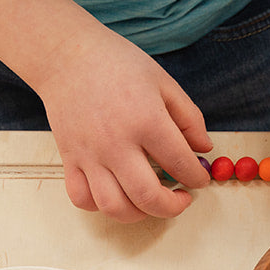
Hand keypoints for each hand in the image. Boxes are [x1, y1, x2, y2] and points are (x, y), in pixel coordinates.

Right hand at [33, 28, 212, 221]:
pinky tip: (116, 193)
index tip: (199, 180)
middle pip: (148, 197)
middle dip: (172, 207)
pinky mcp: (70, 160)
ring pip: (114, 207)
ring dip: (138, 214)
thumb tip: (204, 148)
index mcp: (146, 120)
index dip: (196, 178)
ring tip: (149, 201)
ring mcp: (90, 155)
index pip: (180, 164)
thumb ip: (188, 117)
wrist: (66, 55)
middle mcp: (117, 144)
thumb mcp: (163, 82)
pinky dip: (100, 206)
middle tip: (180, 199)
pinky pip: (82, 199)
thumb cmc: (116, 63)